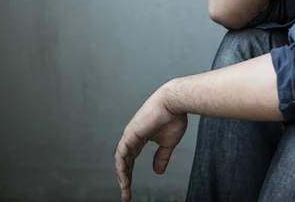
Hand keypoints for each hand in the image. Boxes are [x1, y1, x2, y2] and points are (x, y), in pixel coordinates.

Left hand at [114, 87, 187, 201]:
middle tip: (126, 194)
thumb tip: (157, 172)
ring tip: (125, 191)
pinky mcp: (130, 134)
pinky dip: (121, 167)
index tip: (130, 188)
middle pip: (124, 162)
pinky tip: (123, 178)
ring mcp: (129, 135)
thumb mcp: (168, 143)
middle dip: (125, 179)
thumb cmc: (173, 117)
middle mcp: (132, 137)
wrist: (174, 103)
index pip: (131, 159)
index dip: (130, 174)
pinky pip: (121, 154)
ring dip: (122, 176)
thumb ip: (161, 157)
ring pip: (120, 160)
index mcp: (141, 138)